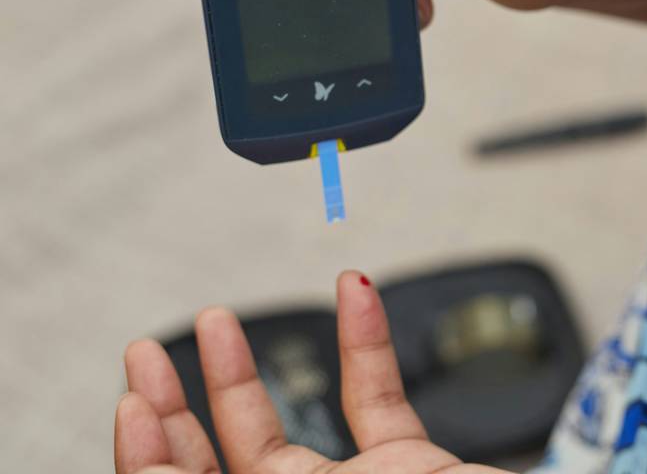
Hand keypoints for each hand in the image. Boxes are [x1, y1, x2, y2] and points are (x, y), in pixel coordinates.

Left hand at [114, 272, 512, 473]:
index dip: (151, 459)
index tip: (133, 401)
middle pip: (217, 469)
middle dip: (174, 409)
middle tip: (144, 354)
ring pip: (282, 433)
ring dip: (243, 374)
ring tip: (215, 322)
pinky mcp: (412, 468)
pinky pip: (379, 401)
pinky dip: (365, 344)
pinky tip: (354, 292)